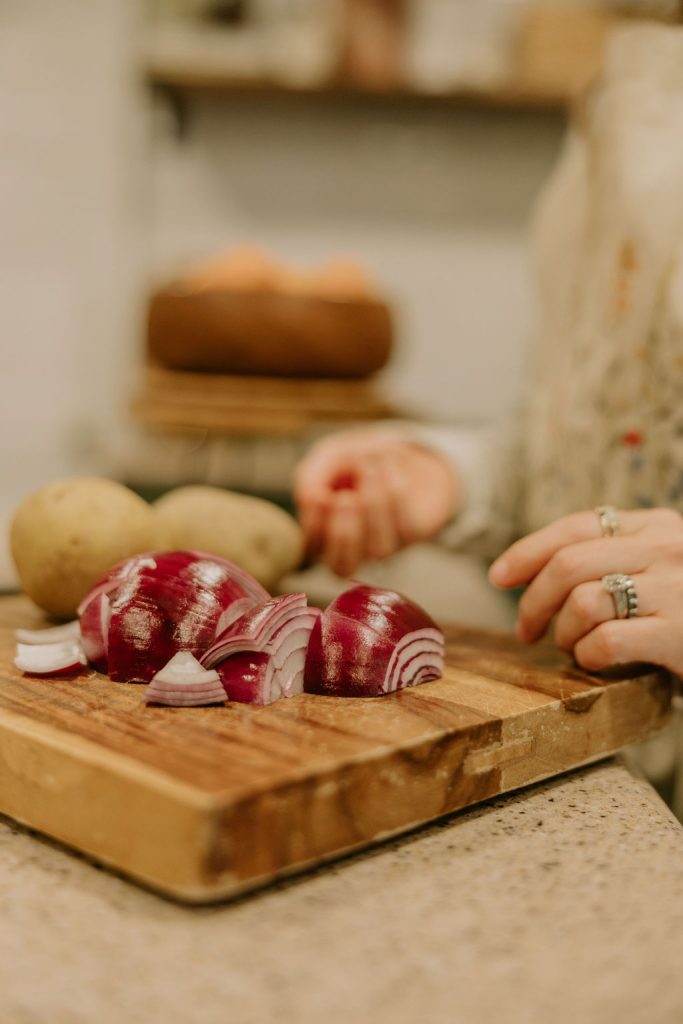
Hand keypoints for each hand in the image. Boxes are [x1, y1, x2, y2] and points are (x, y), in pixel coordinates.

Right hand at [294, 429, 458, 576]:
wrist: (404, 449)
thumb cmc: (357, 460)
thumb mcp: (328, 457)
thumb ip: (312, 474)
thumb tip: (306, 497)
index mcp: (324, 531)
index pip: (311, 546)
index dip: (314, 526)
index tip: (318, 495)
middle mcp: (352, 546)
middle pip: (341, 566)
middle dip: (343, 535)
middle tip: (345, 498)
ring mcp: (384, 543)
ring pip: (378, 549)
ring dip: (373, 506)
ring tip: (369, 467)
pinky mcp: (413, 534)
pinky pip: (405, 527)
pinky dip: (395, 492)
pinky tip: (388, 465)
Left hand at [489, 508, 682, 673]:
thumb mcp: (662, 566)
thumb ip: (617, 557)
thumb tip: (535, 570)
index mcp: (659, 526)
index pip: (576, 526)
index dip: (528, 550)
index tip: (499, 575)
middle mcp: (668, 549)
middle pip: (568, 564)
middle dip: (533, 600)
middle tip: (527, 630)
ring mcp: (678, 590)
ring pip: (583, 600)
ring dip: (563, 631)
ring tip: (571, 647)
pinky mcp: (681, 634)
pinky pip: (606, 641)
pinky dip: (587, 656)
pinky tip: (595, 663)